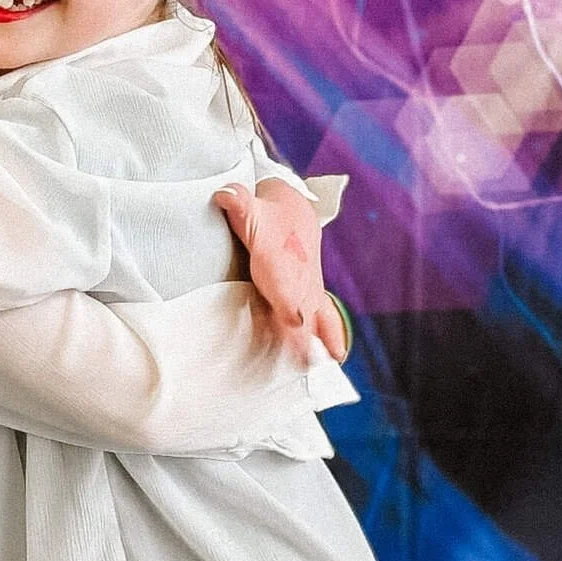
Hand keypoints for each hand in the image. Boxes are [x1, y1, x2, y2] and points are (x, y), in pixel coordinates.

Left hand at [213, 180, 348, 362]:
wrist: (294, 212)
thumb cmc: (266, 216)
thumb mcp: (250, 207)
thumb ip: (238, 203)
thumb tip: (225, 193)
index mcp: (280, 259)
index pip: (285, 282)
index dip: (289, 301)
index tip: (293, 319)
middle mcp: (299, 276)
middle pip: (302, 308)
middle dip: (304, 333)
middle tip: (305, 360)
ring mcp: (308, 288)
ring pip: (316, 316)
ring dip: (318, 341)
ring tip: (318, 366)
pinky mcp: (312, 297)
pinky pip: (325, 318)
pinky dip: (332, 336)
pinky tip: (336, 358)